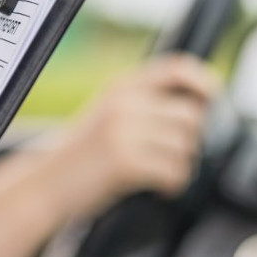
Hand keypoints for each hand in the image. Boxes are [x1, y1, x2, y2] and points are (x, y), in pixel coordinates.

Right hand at [49, 54, 219, 216]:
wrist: (45, 183)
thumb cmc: (79, 155)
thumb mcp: (106, 114)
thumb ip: (143, 103)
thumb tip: (197, 106)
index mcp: (121, 87)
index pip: (177, 68)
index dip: (204, 82)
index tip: (212, 98)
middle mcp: (124, 104)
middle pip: (190, 116)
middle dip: (188, 141)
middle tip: (170, 156)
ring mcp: (124, 132)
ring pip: (185, 146)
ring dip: (179, 165)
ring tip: (159, 174)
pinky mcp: (126, 162)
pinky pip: (174, 171)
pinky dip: (172, 184)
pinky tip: (157, 188)